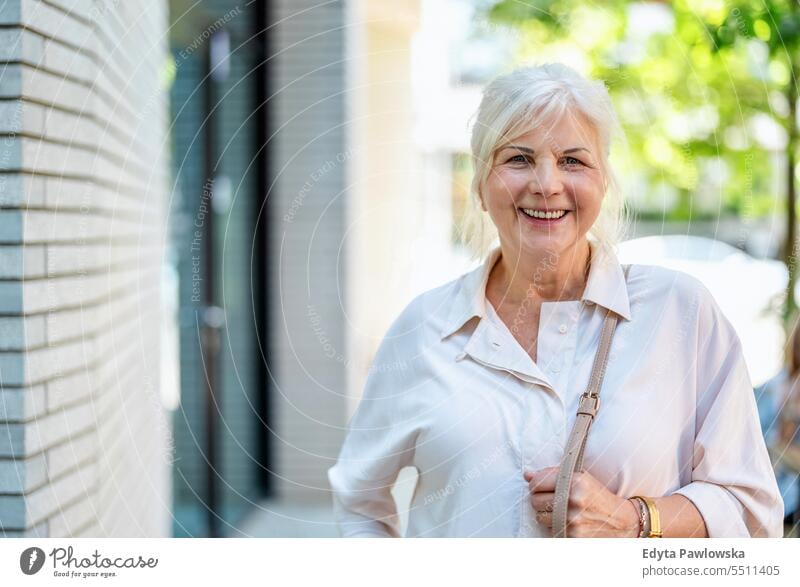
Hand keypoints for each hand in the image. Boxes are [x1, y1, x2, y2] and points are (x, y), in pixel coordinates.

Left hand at [524, 467, 638, 537]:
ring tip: (562, 511)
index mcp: (575, 481)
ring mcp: (573, 521)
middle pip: (535, 501)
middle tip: (551, 499)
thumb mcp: (580, 478)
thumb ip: (552, 475)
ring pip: (540, 518)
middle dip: (539, 500)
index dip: (535, 484)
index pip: (537, 483)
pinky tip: (568, 523)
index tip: (540, 486)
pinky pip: (550, 531)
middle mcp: (573, 501)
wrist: (621, 522)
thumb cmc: (597, 496)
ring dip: (547, 515)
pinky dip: (555, 527)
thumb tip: (526, 475)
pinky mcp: (572, 537)